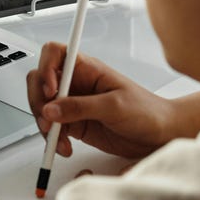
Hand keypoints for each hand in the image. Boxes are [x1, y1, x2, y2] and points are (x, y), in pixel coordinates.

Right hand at [26, 42, 174, 158]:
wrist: (160, 134)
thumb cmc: (146, 111)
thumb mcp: (114, 106)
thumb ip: (80, 107)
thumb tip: (51, 109)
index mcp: (87, 68)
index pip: (54, 54)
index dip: (46, 69)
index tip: (51, 91)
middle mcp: (76, 83)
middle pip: (40, 81)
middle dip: (39, 101)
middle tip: (48, 120)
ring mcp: (73, 104)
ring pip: (42, 107)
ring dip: (44, 124)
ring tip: (58, 139)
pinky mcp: (74, 123)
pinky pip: (52, 128)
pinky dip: (53, 139)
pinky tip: (64, 146)